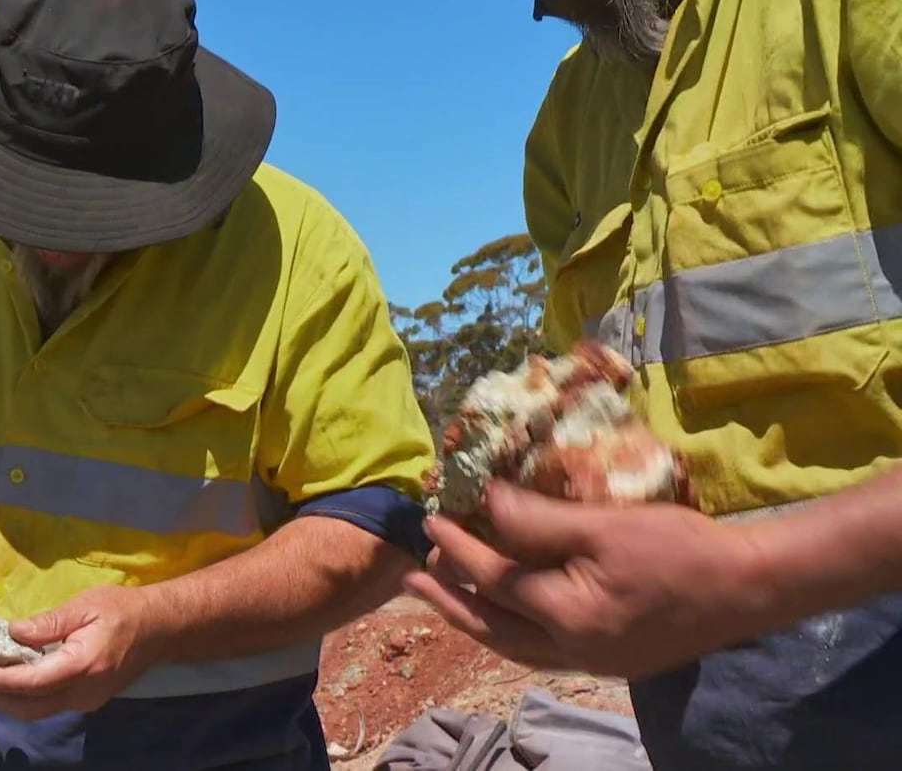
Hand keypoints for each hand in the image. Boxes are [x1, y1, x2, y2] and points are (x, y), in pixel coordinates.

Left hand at [0, 584, 164, 720]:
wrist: (159, 629)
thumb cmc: (123, 610)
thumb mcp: (86, 605)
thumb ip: (49, 622)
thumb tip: (15, 633)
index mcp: (82, 665)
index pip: (33, 682)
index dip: (0, 681)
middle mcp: (84, 692)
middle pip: (31, 706)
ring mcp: (87, 701)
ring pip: (40, 710)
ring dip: (10, 701)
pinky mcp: (88, 700)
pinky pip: (51, 705)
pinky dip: (27, 698)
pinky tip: (15, 682)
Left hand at [402, 480, 767, 680]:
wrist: (750, 589)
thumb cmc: (679, 549)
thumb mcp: (603, 526)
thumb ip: (538, 520)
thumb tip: (485, 501)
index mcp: (564, 615)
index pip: (493, 578)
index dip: (457, 547)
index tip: (431, 518)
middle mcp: (569, 649)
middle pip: (489, 626)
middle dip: (447, 598)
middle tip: (412, 574)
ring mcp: (589, 661)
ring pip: (510, 646)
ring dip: (472, 620)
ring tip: (442, 596)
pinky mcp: (607, 661)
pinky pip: (537, 652)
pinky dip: (507, 633)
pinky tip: (499, 617)